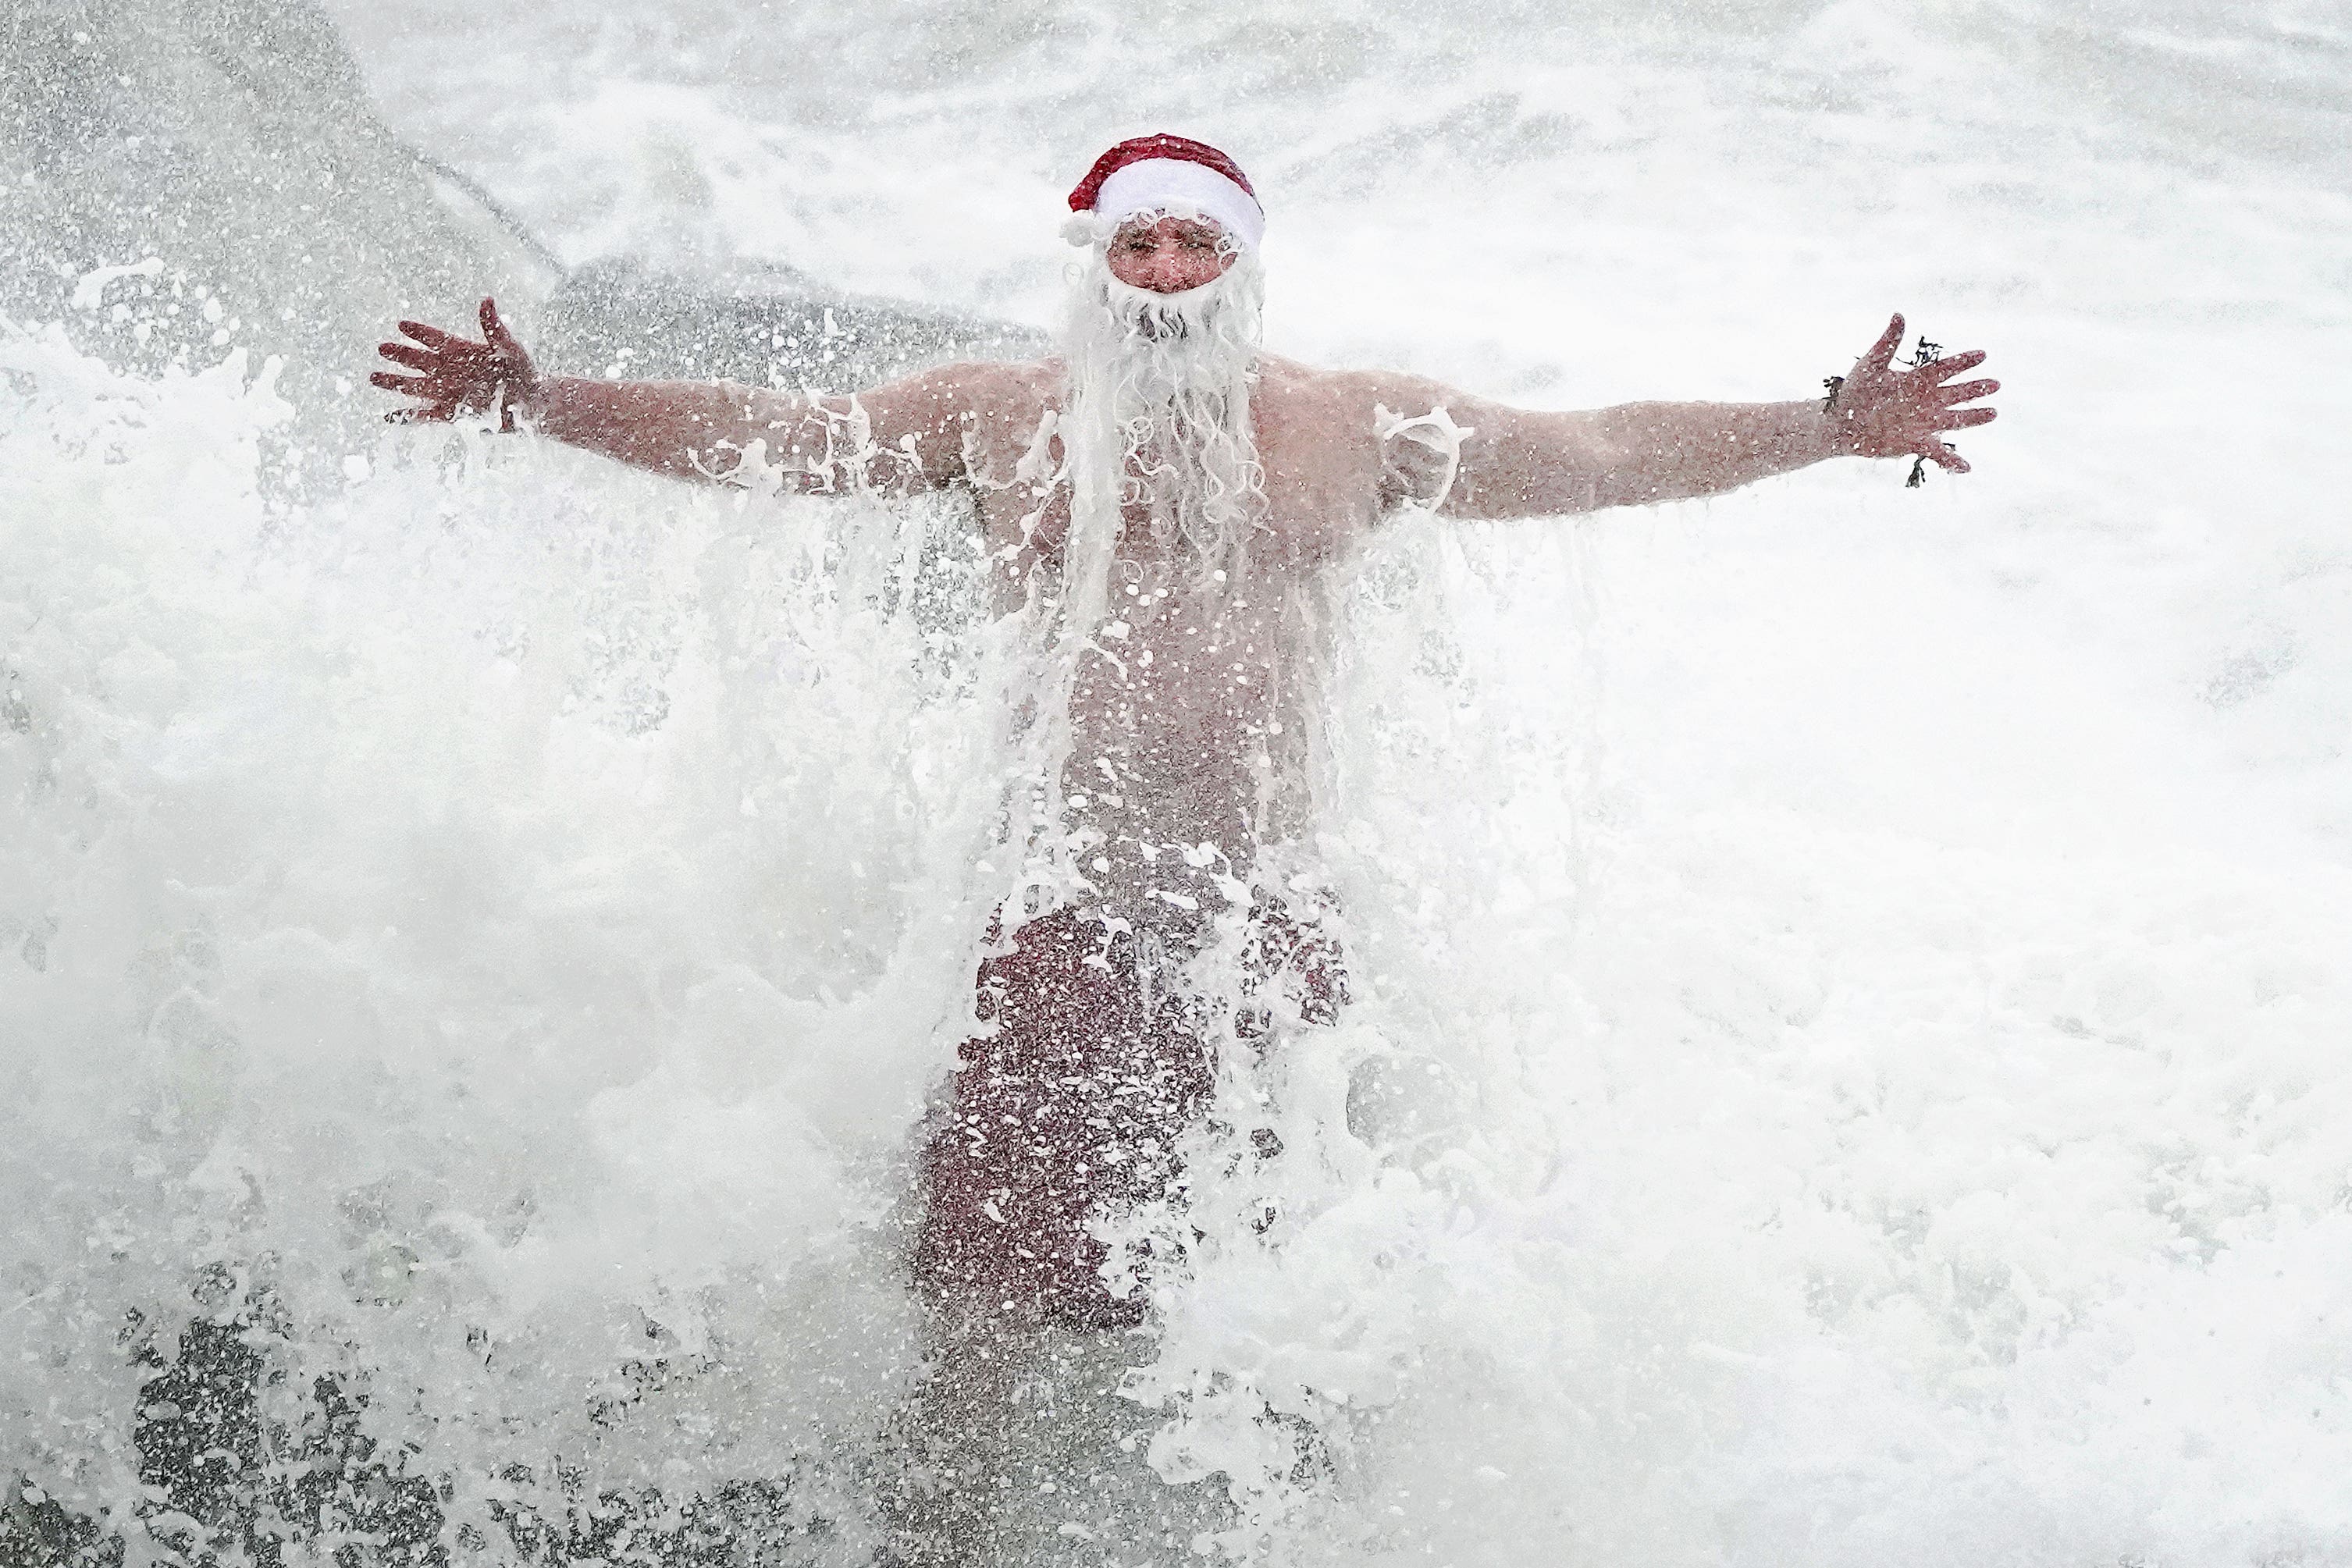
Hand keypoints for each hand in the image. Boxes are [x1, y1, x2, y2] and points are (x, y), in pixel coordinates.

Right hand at [371, 297, 539, 429]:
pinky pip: (425, 416)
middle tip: (381, 348)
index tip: (402, 325)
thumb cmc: (522, 371)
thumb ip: (493, 326)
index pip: (434, 338)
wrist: (531, 403)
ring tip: (373, 377)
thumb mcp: (509, 347)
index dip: (419, 332)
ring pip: (415, 386)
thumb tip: (486, 299)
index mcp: (460, 349)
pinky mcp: (452, 414)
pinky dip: (407, 417)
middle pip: (418, 360)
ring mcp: (448, 392)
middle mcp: (449, 369)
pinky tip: (387, 417)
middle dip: (400, 354)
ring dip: (394, 382)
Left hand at [1825, 313, 1997, 472]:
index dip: (1963, 362)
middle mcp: (1926, 400)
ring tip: (1993, 413)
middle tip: (1995, 384)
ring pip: (1955, 420)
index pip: (1945, 368)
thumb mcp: (1870, 365)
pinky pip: (1938, 453)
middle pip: (1956, 393)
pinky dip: (1951, 461)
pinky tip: (1966, 468)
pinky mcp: (1915, 443)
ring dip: (1974, 418)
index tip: (1982, 355)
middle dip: (1975, 389)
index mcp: (1918, 379)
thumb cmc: (1854, 391)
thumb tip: (1899, 315)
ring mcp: (1924, 422)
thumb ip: (1888, 343)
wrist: (1840, 423)